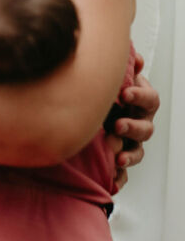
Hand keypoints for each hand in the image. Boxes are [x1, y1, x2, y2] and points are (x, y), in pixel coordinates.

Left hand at [106, 53, 158, 187]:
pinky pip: (124, 173)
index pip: (150, 99)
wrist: (91, 112)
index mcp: (140, 103)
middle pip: (146, 128)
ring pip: (138, 151)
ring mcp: (132, 143)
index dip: (139, 95)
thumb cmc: (107, 93)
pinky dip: (119, 178)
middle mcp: (140, 123)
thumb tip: (135, 58)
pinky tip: (112, 182)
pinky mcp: (120, 159)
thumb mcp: (114, 78)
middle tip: (117, 125)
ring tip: (117, 157)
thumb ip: (124, 69)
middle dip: (132, 127)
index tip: (124, 92)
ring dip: (129, 155)